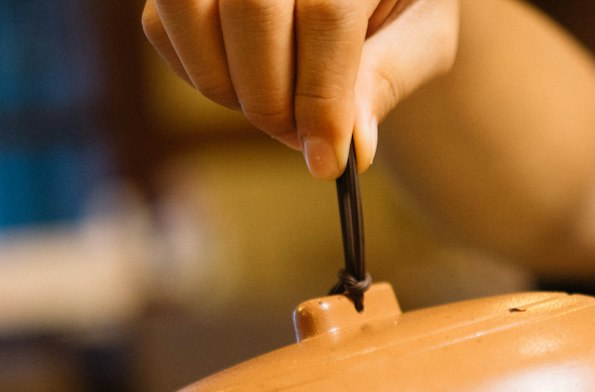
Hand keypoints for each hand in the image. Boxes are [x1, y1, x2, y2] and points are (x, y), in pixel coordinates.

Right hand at [141, 0, 459, 175]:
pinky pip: (162, 25)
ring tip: (272, 108)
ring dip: (226, 85)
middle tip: (298, 138)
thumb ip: (387, 79)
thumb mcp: (420, 34)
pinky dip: (197, 71)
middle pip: (252, 10)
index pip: (326, 14)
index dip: (323, 99)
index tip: (329, 163)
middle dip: (273, 98)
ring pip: (188, 10)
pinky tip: (243, 81)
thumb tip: (354, 147)